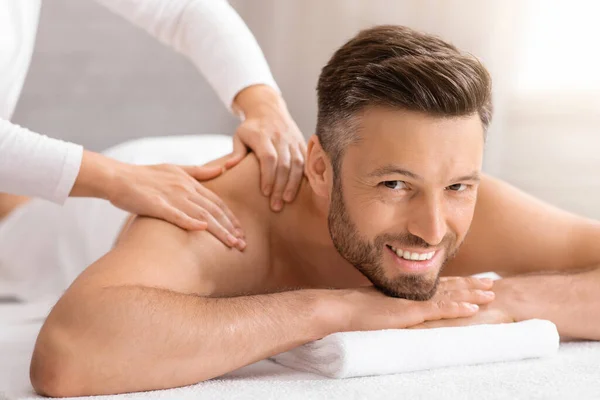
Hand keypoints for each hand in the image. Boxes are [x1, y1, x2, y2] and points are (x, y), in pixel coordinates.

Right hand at [108, 163, 244, 250]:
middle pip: (214, 210)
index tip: (241, 232)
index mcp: (190, 182)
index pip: (217, 203)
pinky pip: (175, 214)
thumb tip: (221, 169)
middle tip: (243, 244)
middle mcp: (185, 189)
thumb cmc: (145, 175)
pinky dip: (190, 221)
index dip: (231, 218)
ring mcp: (171, 196)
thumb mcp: (176, 169)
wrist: (118, 177)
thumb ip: (199, 172)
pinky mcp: (156, 204)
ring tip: (232, 243)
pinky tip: (203, 229)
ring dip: (219, 230)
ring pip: (201, 214)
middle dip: (231, 228)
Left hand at [225, 85, 306, 211]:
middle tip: (275, 206)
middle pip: (284, 164)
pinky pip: (306, 160)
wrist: (269, 108)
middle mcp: (281, 137)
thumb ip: (236, 152)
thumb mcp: (239, 136)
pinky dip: (304, 176)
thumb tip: (228, 167)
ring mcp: (293, 140)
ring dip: (293, 184)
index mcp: (263, 135)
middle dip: (281, 186)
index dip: (268, 176)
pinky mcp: (302, 143)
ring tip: (287, 200)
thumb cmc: (251, 127)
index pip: (269, 158)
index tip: (265, 193)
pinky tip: (300, 190)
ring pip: (298, 164)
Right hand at [332, 276, 495, 332]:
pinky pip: (439, 310)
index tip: (474, 281)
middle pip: (450, 287)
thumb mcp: (381, 304)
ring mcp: (414, 301)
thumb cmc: (357, 308)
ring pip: (450, 296)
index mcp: (409, 290)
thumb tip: (400, 308)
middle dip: (471, 285)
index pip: (440, 285)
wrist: (344, 309)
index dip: (459, 283)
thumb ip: (395, 304)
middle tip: (491, 284)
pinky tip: (472, 309)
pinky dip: (457, 308)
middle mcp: (414, 292)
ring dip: (472, 295)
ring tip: (490, 294)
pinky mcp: (411, 312)